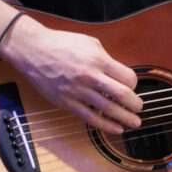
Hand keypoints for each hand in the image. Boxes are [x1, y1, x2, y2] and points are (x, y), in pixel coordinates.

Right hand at [1, 15, 142, 133]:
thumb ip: (106, 59)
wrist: (32, 50)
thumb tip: (119, 75)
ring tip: (134, 123)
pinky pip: (90, 117)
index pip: (127, 77)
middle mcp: (89, 76)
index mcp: (98, 59)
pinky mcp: (66, 102)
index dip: (135, 85)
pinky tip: (116, 129)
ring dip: (125, 118)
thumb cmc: (61, 44)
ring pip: (108, 109)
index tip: (133, 88)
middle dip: (135, 104)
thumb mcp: (90, 43)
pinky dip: (106, 125)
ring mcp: (77, 90)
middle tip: (139, 108)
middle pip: (122, 94)